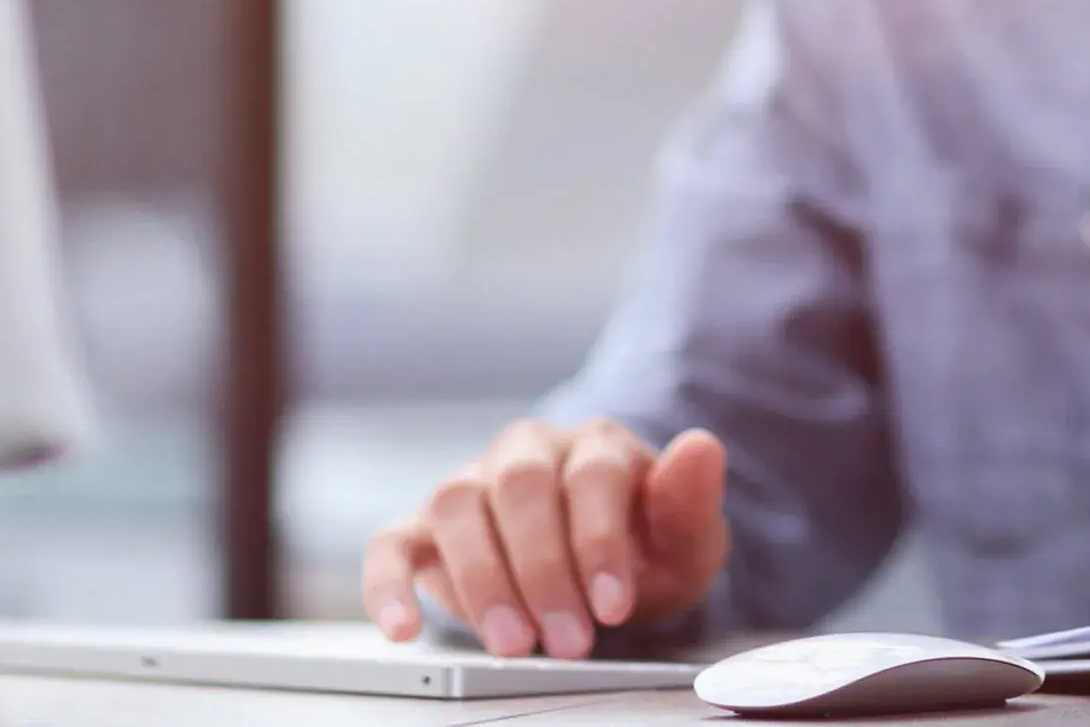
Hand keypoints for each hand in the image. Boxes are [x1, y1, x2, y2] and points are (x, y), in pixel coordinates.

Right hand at [364, 420, 728, 659]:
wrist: (601, 560)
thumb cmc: (642, 546)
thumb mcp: (684, 537)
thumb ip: (690, 499)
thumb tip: (702, 446)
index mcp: (594, 445)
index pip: (591, 475)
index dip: (600, 540)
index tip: (614, 606)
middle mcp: (526, 451)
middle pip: (521, 486)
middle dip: (544, 568)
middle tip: (568, 640)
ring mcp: (472, 484)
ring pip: (456, 504)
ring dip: (481, 578)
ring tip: (511, 643)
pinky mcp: (425, 528)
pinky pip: (391, 543)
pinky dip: (388, 583)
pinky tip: (403, 628)